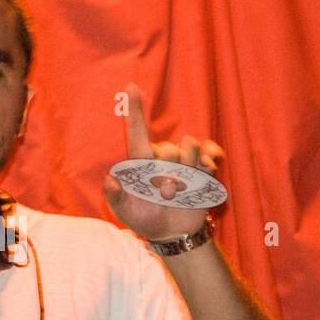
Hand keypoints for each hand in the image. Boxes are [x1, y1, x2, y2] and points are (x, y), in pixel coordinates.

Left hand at [103, 83, 224, 240]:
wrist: (173, 232)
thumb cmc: (145, 220)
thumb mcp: (125, 213)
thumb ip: (116, 198)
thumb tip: (110, 179)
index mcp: (140, 163)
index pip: (137, 133)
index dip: (135, 111)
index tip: (131, 86)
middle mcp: (161, 157)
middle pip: (169, 148)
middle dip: (170, 174)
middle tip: (165, 196)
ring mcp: (183, 160)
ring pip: (190, 146)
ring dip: (189, 171)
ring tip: (181, 192)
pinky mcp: (202, 167)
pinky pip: (209, 152)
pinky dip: (209, 158)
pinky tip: (207, 168)